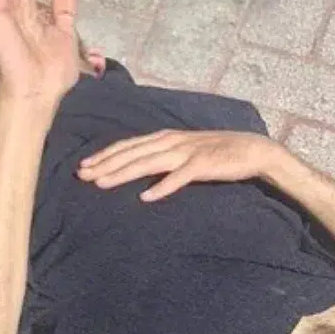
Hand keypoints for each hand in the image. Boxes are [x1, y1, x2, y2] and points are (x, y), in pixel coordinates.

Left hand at [78, 130, 283, 200]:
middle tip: (82, 175)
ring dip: (124, 173)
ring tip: (102, 184)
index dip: (106, 154)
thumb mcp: (186, 148)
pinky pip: (179, 178)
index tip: (84, 165)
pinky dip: (162, 187)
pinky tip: (146, 197)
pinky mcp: (203, 166)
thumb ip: (164, 154)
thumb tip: (140, 164)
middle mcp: (173, 141)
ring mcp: (188, 153)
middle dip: (105, 164)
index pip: (129, 145)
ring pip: (149, 163)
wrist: (252, 149)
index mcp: (167, 136)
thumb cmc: (218, 151)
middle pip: (133, 153)